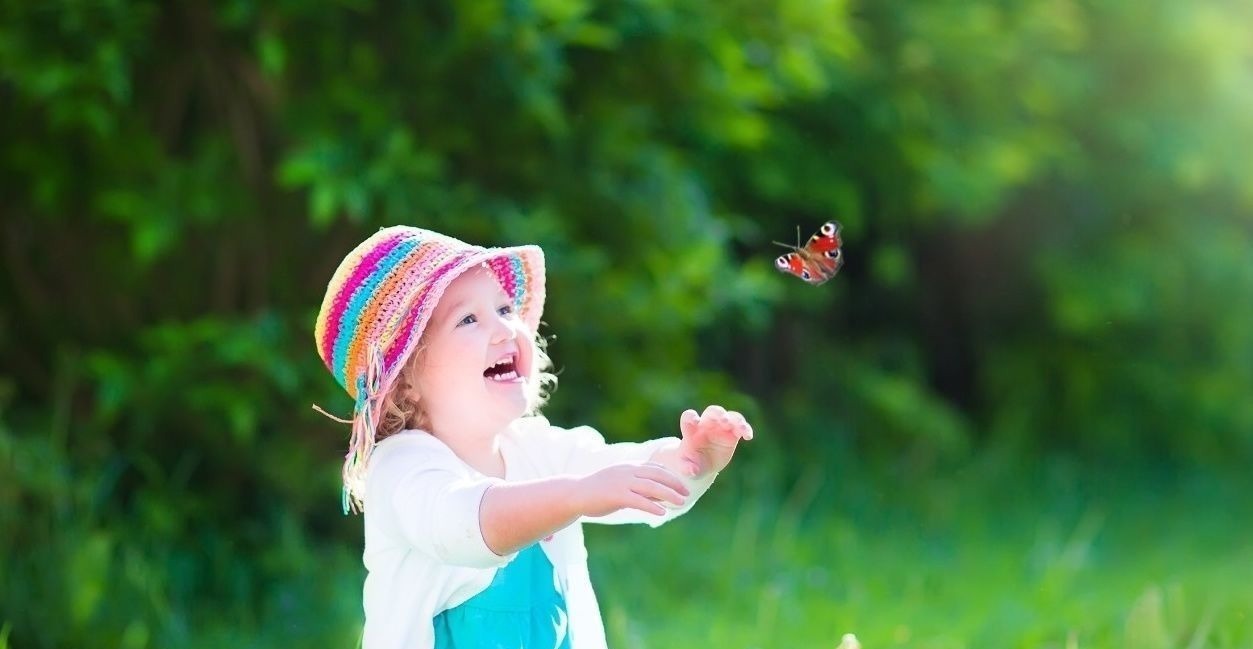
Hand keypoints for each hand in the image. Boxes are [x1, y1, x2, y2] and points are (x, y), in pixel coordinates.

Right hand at [574, 463, 689, 516]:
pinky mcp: (616, 495)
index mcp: (629, 467)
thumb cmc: (598, 492)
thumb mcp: (621, 485)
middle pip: (657, 475)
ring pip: (651, 487)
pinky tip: (662, 513)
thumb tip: (659, 495)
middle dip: (674, 484)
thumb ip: (638, 487)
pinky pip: (638, 500)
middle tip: (686, 494)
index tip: (681, 484)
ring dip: (669, 495)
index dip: (670, 476)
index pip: (655, 468)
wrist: (574, 494)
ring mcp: (622, 482)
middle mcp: (627, 471)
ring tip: (681, 503)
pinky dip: (652, 506)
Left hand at [677, 405, 753, 476]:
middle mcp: (706, 425)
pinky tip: (748, 436)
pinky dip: (746, 429)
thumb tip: (691, 471)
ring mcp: (720, 428)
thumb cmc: (691, 464)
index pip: (688, 417)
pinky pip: (740, 427)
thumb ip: (686, 468)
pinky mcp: (732, 434)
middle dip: (718, 413)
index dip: (691, 416)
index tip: (695, 420)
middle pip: (712, 412)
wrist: (702, 465)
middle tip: (724, 419)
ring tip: (742, 428)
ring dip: (736, 419)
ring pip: (730, 416)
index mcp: (691, 431)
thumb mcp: (686, 468)